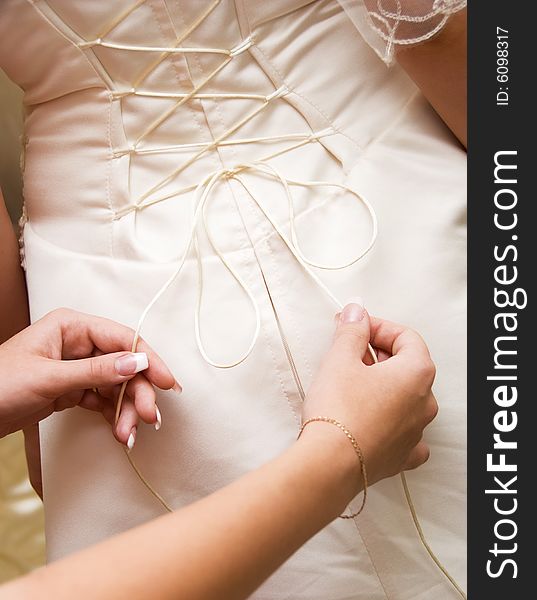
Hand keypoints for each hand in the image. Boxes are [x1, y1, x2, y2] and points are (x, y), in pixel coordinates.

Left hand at [0, 308, 179, 445]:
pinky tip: (120, 430)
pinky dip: (113, 415)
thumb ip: (96, 370)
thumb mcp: (49, 377)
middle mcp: (79, 343)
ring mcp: (77, 366)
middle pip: (124, 365)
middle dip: (137, 393)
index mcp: (72, 326)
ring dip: (126, 410)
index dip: (148, 359)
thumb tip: (137, 363)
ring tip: (129, 434)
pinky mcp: (73, 388)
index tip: (167, 382)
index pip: (123, 338)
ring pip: (117, 385)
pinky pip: (103, 399)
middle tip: (149, 417)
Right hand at [302, 300, 437, 488]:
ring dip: (383, 384)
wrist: (330, 463)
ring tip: (352, 383)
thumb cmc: (339, 410)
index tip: (355, 328)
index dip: (378, 327)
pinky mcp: (401, 455)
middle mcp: (425, 402)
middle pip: (408, 365)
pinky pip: (405, 432)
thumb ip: (352, 330)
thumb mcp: (340, 359)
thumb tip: (357, 313)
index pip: (406, 337)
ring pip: (407, 397)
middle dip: (379, 353)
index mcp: (417, 373)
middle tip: (349, 352)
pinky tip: (373, 418)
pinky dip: (391, 421)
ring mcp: (416, 432)